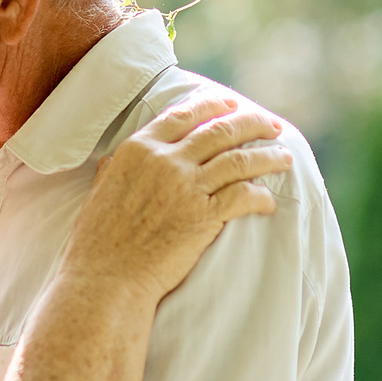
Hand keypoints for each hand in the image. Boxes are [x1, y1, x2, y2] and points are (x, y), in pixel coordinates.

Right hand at [66, 94, 289, 297]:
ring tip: (284, 157)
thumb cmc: (97, 241)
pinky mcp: (204, 215)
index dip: (213, 105)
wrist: (107, 277)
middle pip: (219, 130)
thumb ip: (111, 170)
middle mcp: (165, 160)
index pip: (184, 115)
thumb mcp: (98, 192)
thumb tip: (111, 161)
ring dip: (266, 156)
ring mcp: (186, 186)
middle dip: (251, 123)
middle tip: (271, 125)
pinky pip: (242, 196)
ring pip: (238, 160)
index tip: (233, 104)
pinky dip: (260, 197)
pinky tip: (269, 202)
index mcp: (138, 148)